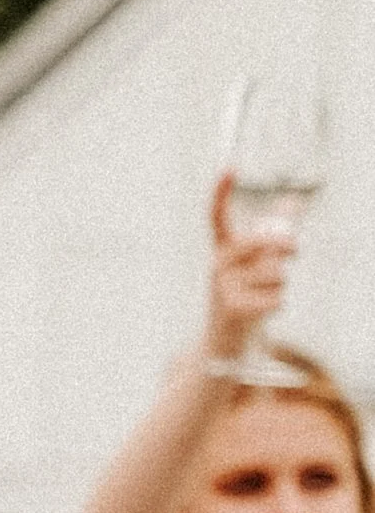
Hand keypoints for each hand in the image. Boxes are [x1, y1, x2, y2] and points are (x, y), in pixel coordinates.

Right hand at [207, 168, 298, 367]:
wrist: (224, 343)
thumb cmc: (245, 296)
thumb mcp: (256, 264)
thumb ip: (274, 232)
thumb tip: (293, 201)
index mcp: (222, 250)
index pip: (217, 216)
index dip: (221, 192)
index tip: (229, 169)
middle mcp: (217, 264)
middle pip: (263, 242)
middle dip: (287, 245)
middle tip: (295, 250)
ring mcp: (222, 286)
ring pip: (275, 273)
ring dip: (280, 284)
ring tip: (264, 295)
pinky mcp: (232, 308)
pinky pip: (276, 297)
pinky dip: (277, 304)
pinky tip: (262, 311)